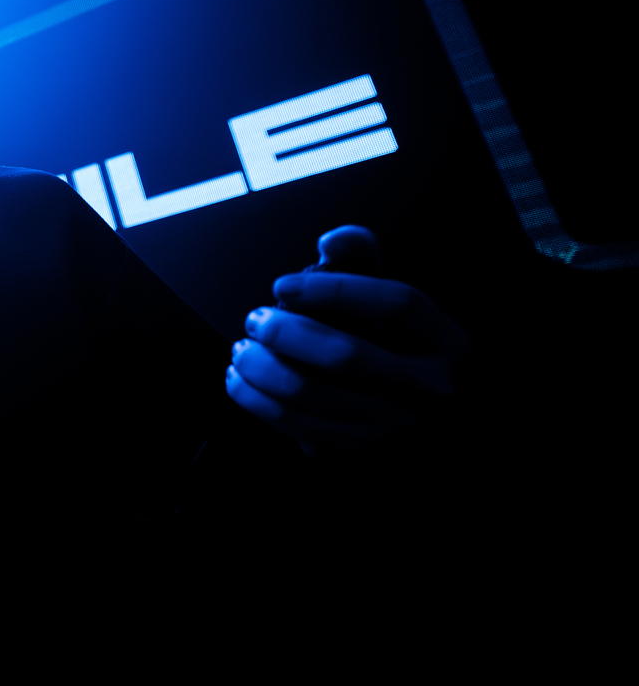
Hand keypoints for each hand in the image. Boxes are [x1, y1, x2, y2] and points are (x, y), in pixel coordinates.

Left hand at [225, 226, 467, 453]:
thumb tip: (333, 241)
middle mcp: (431, 385)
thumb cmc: (381, 330)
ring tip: (240, 350)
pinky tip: (239, 381)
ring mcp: (397, 420)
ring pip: (318, 395)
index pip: (398, 304)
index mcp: (445, 339)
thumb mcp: (378, 287)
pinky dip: (260, 404)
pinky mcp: (362, 444)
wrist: (396, 393)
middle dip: (287, 334)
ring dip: (263, 371)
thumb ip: (358, 254)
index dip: (335, 290)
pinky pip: (302, 428)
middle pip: (349, 355)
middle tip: (254, 319)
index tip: (281, 284)